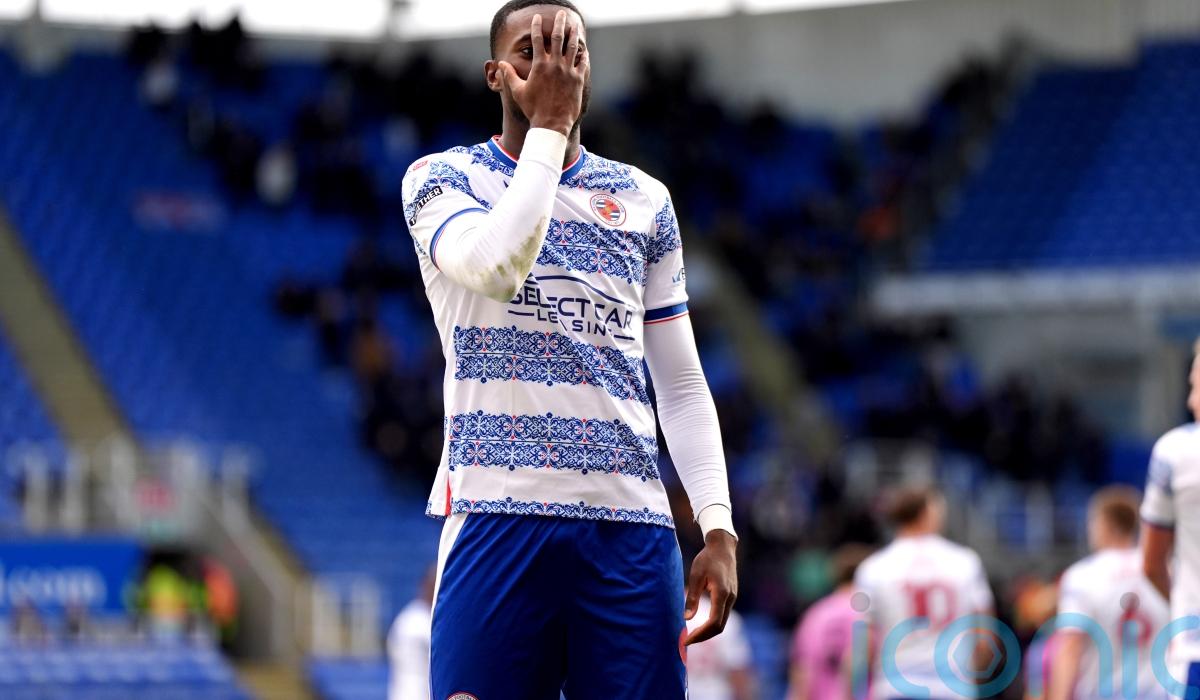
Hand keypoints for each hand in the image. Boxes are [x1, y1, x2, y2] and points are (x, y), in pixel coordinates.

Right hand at [495, 10, 586, 135]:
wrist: (552, 124)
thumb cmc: (533, 109)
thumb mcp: (518, 91)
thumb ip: (509, 75)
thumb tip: (500, 64)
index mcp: (540, 65)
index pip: (538, 40)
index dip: (537, 26)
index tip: (537, 18)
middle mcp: (555, 65)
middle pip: (558, 37)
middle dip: (558, 23)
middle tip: (560, 13)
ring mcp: (568, 71)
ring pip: (573, 47)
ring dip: (573, 34)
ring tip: (575, 25)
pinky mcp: (578, 79)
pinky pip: (583, 62)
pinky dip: (583, 54)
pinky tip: (583, 49)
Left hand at [684, 529, 737, 645]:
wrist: (723, 548)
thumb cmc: (707, 559)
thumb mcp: (696, 575)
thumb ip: (692, 597)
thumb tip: (686, 618)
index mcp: (721, 593)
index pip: (714, 622)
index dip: (700, 634)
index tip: (687, 640)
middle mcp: (730, 598)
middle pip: (719, 627)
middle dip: (703, 637)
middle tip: (686, 642)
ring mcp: (732, 598)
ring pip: (722, 623)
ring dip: (707, 632)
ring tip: (691, 636)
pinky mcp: (731, 597)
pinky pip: (722, 616)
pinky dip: (712, 624)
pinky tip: (700, 625)